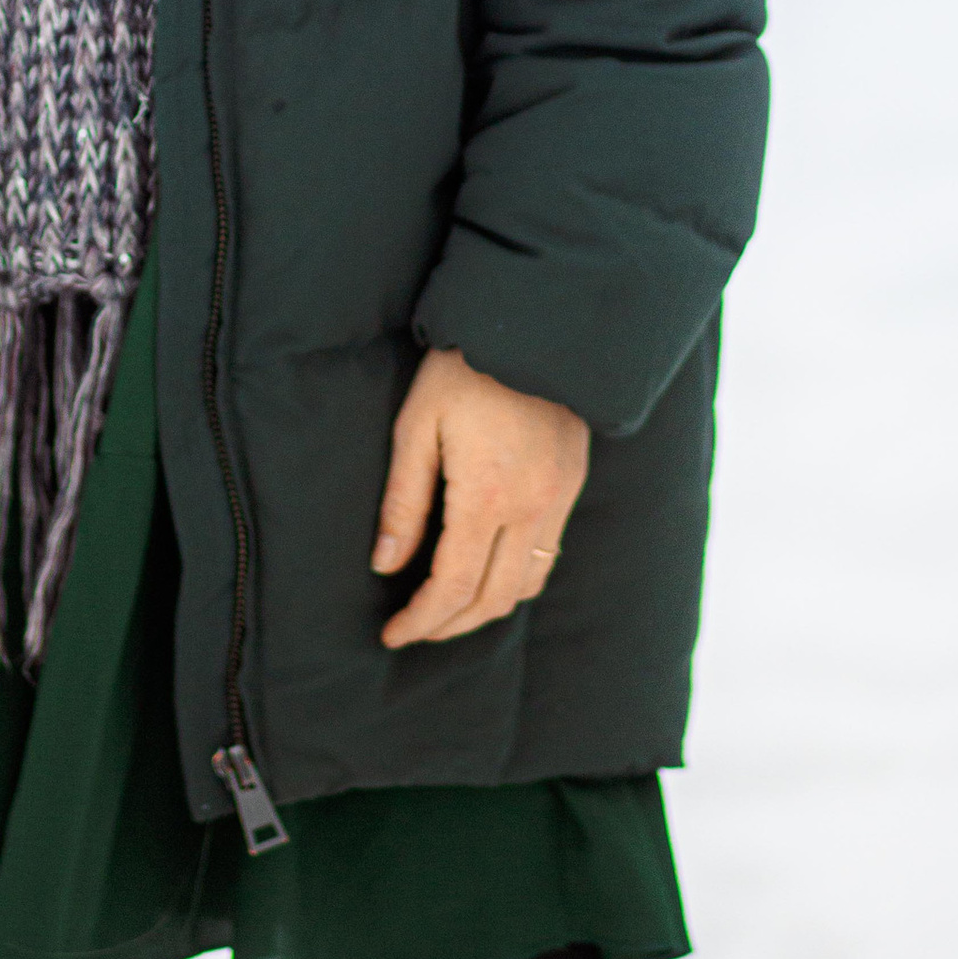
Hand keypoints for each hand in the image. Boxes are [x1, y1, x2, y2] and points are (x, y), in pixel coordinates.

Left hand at [371, 345, 589, 647]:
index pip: (453, 586)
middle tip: (414, 629)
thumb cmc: (463, 368)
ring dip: (485, 607)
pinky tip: (486, 571)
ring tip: (446, 608)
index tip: (392, 634)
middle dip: (450, 625)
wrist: (533, 324)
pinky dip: (515, 579)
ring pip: (525, 585)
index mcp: (486, 496)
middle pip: (492, 599)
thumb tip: (386, 565)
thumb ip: (403, 501)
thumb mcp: (416, 426)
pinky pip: (547, 555)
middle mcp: (531, 508)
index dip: (421, 620)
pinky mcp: (571, 485)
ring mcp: (559, 499)